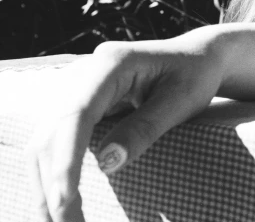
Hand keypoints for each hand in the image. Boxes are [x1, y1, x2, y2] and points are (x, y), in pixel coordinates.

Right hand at [26, 27, 226, 221]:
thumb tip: (107, 163)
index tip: (65, 198)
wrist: (200, 57)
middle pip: (53, 128)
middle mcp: (86, 71)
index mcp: (112, 62)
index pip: (78, 113)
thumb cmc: (196, 74)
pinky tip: (60, 199)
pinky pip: (56, 138)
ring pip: (46, 137)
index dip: (67, 158)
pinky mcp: (80, 103)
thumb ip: (145, 128)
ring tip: (59, 220)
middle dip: (53, 179)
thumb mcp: (181, 101)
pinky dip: (55, 170)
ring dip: (48, 180)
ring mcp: (79, 86)